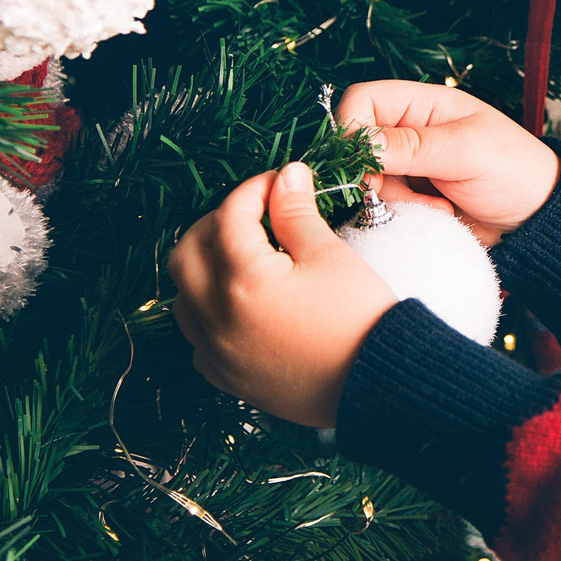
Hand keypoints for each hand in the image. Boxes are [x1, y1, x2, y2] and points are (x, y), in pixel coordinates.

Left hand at [169, 161, 396, 427]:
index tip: (281, 182)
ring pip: (182, 295)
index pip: (231, 214)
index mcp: (242, 278)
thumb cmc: (359, 317)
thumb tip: (286, 176)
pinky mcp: (225, 377)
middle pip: (188, 251)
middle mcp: (216, 315)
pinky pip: (196, 338)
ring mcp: (216, 351)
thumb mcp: (330, 255)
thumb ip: (297, 212)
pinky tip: (239, 304)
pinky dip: (207, 312)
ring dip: (203, 267)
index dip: (256, 189)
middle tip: (254, 214)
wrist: (377, 384)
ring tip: (242, 256)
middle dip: (216, 223)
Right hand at [334, 80, 559, 243]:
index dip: (351, 129)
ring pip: (368, 184)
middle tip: (408, 194)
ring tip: (440, 208)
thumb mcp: (466, 152)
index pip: (361, 100)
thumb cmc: (513, 170)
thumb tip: (358, 143)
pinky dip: (405, 217)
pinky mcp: (410, 200)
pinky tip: (439, 217)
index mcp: (422, 105)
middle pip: (357, 148)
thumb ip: (412, 146)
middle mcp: (408, 132)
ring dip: (397, 202)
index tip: (364, 163)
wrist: (537, 219)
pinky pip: (384, 208)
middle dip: (378, 176)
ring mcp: (408, 168)